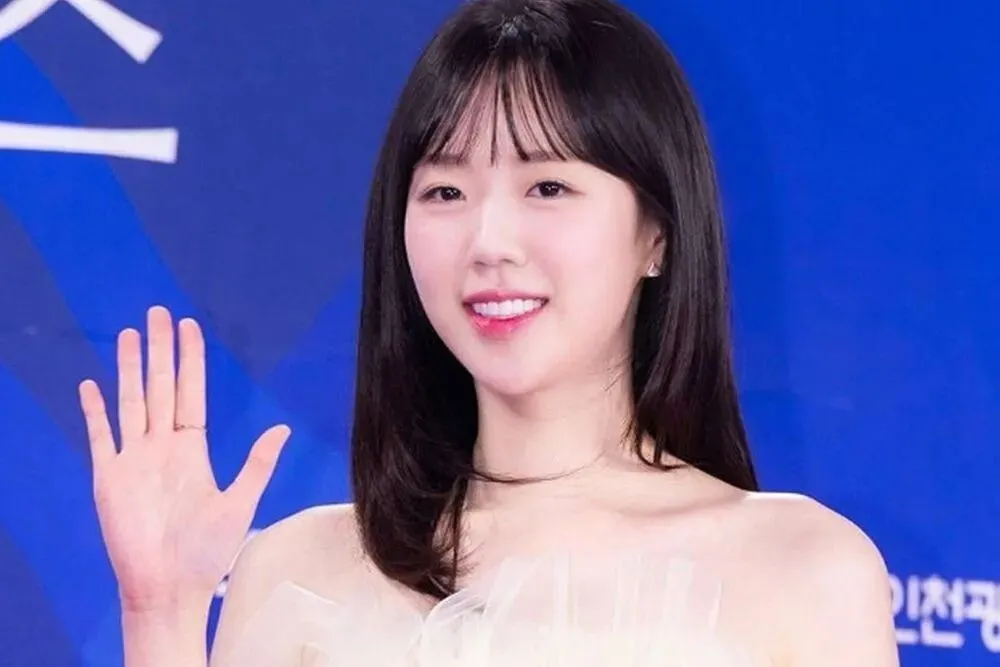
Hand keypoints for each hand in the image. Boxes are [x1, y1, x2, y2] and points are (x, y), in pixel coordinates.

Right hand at [79, 306, 290, 612]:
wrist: (170, 586)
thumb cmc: (207, 551)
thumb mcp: (240, 502)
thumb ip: (257, 464)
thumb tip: (282, 428)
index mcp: (192, 449)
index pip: (190, 392)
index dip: (190, 360)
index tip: (189, 328)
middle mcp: (162, 447)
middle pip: (159, 387)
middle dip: (159, 351)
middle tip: (158, 313)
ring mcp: (133, 459)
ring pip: (130, 402)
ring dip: (127, 369)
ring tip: (128, 334)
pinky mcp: (109, 477)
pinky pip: (100, 436)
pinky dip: (95, 410)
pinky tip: (91, 384)